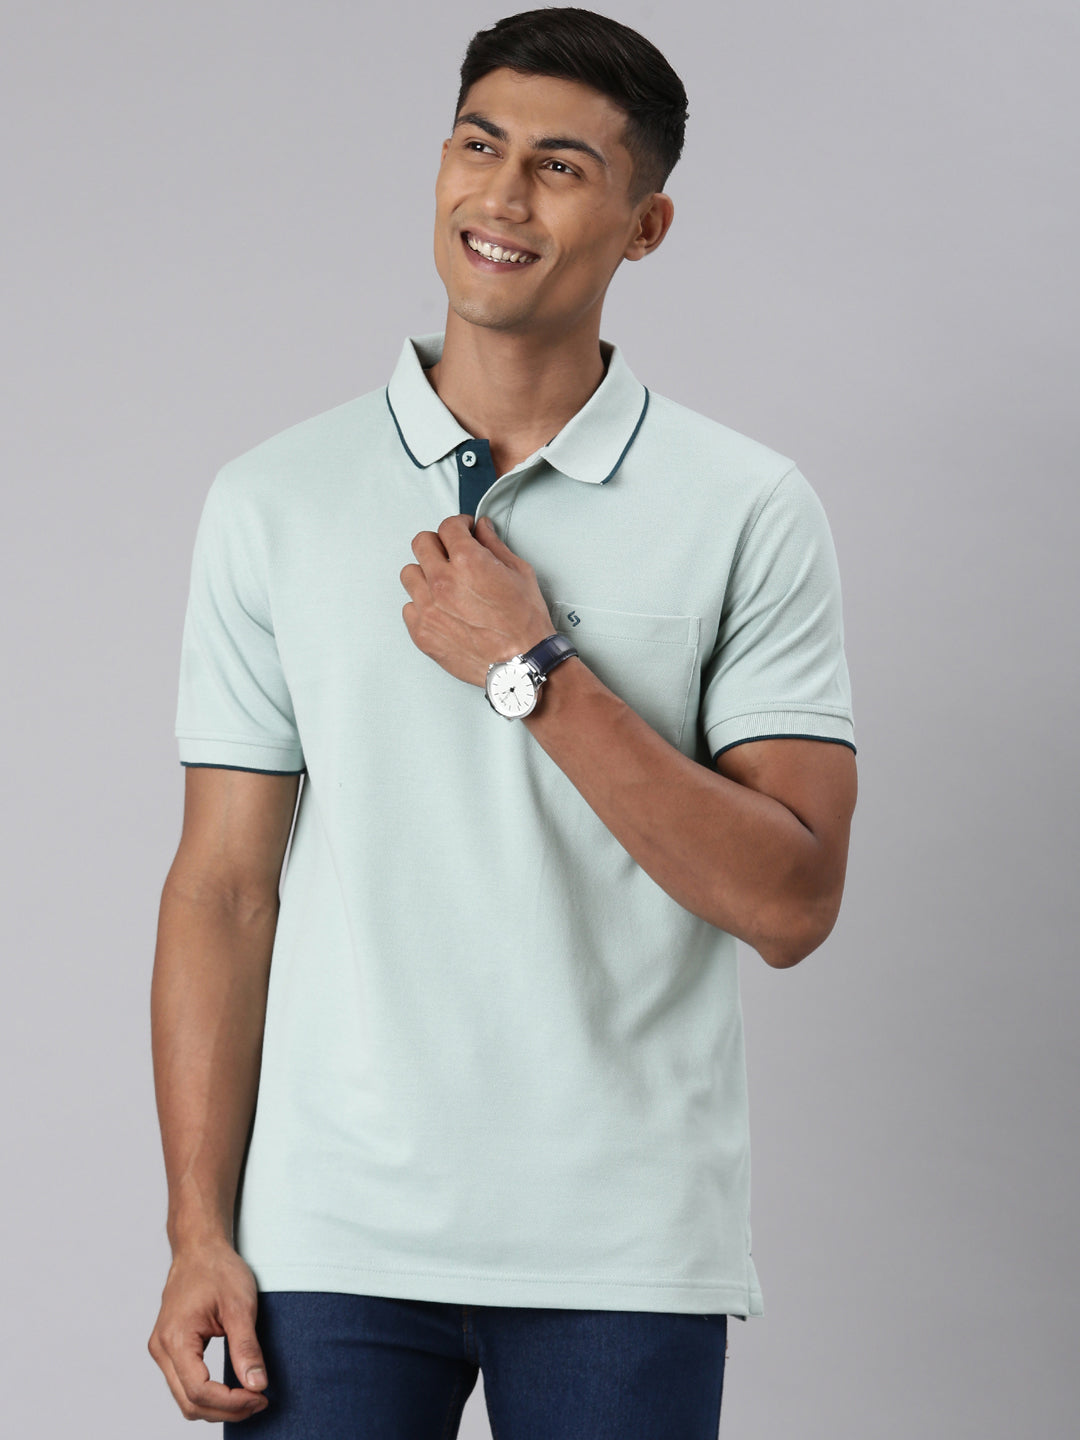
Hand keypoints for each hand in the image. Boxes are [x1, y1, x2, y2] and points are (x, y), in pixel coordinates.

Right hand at [147, 1239, 269, 1422]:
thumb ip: (246, 1348)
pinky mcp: (168, 1348)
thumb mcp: (240, 1306)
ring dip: (217, 1406)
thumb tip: (257, 1386)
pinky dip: (208, 1393)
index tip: (260, 1398)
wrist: (199, 1248)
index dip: (231, 1403)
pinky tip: (232, 1388)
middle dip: (226, 1410)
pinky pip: (184, 1384)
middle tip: (260, 1402)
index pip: (199, 1390)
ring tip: (250, 1397)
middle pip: (189, 1402)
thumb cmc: (218, 1269)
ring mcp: (162, 1350)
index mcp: (175, 1339)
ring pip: (185, 1398)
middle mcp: (161, 1349)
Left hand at [400, 513, 555, 685]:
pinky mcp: (422, 632)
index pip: (447, 526)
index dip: (458, 525)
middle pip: (422, 543)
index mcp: (468, 562)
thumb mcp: (520, 573)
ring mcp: (428, 608)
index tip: (462, 530)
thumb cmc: (524, 624)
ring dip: (425, 574)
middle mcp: (443, 582)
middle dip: (439, 543)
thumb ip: (495, 546)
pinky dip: (422, 605)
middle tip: (450, 552)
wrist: (521, 664)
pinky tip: (440, 609)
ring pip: (410, 574)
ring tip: (443, 584)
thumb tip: (482, 530)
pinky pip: (409, 607)